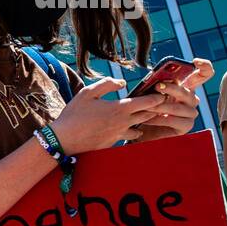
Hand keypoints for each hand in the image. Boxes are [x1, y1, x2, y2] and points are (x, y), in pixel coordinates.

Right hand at [48, 77, 162, 153]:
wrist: (64, 139)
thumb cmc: (74, 114)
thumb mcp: (87, 93)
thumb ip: (107, 84)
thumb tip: (122, 82)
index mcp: (120, 108)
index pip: (148, 102)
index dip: (158, 97)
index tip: (162, 94)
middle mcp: (124, 122)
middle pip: (148, 115)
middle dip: (154, 109)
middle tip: (157, 103)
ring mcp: (120, 134)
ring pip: (140, 128)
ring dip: (143, 122)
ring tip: (143, 116)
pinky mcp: (113, 143)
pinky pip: (128, 137)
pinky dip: (131, 132)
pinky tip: (127, 128)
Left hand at [134, 58, 213, 141]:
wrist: (142, 130)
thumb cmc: (146, 108)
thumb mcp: (150, 94)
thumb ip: (156, 85)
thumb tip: (155, 78)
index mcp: (185, 88)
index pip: (202, 75)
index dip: (204, 66)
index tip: (195, 61)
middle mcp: (191, 100)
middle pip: (188, 92)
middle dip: (172, 88)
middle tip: (157, 86)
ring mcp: (190, 113)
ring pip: (181, 108)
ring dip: (163, 106)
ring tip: (149, 106)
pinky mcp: (185, 127)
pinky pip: (175, 122)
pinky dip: (160, 119)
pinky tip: (148, 119)